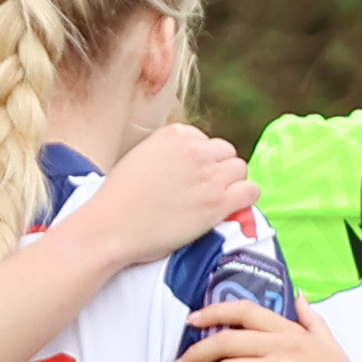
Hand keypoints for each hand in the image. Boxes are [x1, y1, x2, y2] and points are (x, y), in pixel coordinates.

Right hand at [53, 128, 255, 276]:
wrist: (110, 227)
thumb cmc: (118, 199)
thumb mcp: (140, 157)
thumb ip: (167, 153)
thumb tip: (186, 165)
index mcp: (175, 134)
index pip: (204, 141)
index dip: (198, 161)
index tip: (187, 178)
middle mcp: (196, 150)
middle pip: (225, 153)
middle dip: (217, 170)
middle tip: (202, 191)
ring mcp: (209, 176)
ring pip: (240, 169)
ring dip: (231, 183)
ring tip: (214, 200)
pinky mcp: (218, 203)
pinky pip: (251, 191)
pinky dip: (244, 198)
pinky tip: (230, 208)